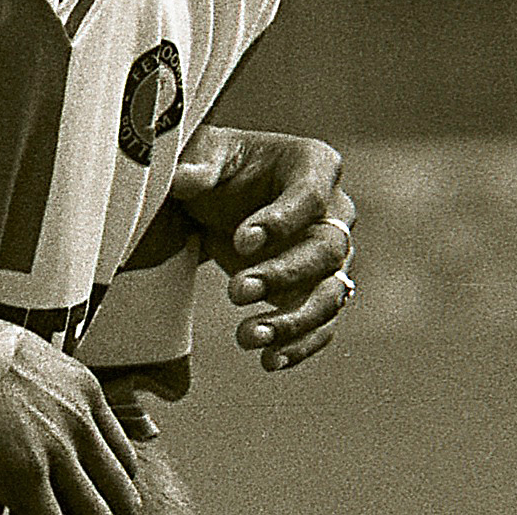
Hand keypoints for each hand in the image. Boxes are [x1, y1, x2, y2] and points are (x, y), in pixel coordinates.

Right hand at [0, 324, 142, 514]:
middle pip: (122, 493)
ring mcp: (56, 448)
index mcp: (87, 393)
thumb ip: (57, 394)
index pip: (125, 459)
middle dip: (105, 512)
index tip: (93, 496)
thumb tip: (53, 417)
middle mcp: (80, 422)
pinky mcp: (24, 473)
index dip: (110, 486)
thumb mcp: (36, 361)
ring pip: (96, 514)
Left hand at [171, 124, 355, 368]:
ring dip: (293, 320)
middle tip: (235, 291)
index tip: (241, 242)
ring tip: (247, 337)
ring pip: (331, 294)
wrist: (219, 198)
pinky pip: (323, 325)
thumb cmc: (219, 168)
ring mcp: (331, 259)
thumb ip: (197, 165)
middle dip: (283, 274)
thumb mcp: (205, 155)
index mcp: (314, 165)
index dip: (281, 221)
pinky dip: (299, 346)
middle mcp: (335, 213)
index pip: (312, 195)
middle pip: (327, 249)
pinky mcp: (318, 294)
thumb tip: (181, 178)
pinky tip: (268, 360)